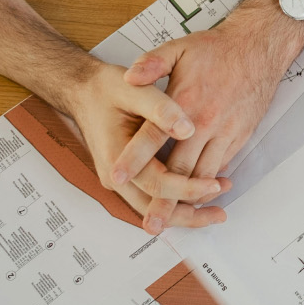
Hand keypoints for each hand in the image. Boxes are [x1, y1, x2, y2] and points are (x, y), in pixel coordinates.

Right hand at [58, 59, 230, 231]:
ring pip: (152, 208)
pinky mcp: (127, 177)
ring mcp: (120, 179)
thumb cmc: (107, 89)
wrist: (84, 91)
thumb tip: (188, 129)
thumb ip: (161, 110)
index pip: (157, 184)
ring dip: (182, 212)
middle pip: (154, 209)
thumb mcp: (135, 90)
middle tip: (219, 213)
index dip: (188, 188)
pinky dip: (173, 201)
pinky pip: (151, 197)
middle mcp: (115, 175)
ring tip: (214, 209)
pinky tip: (197, 195)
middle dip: (189, 215)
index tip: (214, 185)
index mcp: (116, 157)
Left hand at [116, 0, 303, 229]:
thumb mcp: (179, 47)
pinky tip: (197, 194)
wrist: (259, 47)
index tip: (116, 177)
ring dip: (189, 199)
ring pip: (205, 175)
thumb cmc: (218, 49)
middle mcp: (205, 122)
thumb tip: (128, 76)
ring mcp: (225, 132)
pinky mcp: (239, 136)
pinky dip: (208, 183)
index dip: (134, 158)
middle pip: (180, 169)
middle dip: (164, 199)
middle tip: (151, 223)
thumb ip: (151, 63)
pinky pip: (221, 166)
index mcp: (185, 101)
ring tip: (173, 220)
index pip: (153, 135)